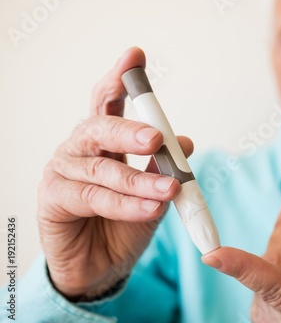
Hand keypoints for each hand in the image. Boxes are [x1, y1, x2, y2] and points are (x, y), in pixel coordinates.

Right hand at [37, 47, 193, 299]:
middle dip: (129, 129)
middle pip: (99, 127)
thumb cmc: (125, 223)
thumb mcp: (153, 191)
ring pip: (103, 170)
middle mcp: (80, 148)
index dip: (120, 79)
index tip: (135, 56)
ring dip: (140, 180)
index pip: (107, 102)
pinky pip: (95, 199)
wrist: (101, 266)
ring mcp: (63, 171)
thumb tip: (185, 142)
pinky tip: (150, 209)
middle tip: (155, 137)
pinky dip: (126, 205)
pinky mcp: (53, 198)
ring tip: (170, 189)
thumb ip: (164, 166)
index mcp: (103, 140)